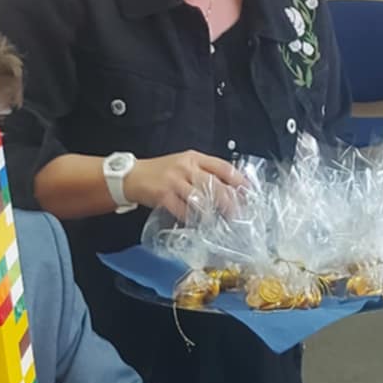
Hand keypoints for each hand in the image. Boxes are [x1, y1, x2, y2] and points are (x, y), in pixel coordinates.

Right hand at [125, 151, 243, 219]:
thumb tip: (230, 188)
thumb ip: (205, 172)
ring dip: (213, 213)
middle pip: (215, 185)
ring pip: (200, 199)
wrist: (133, 176)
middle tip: (238, 214)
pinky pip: (183, 210)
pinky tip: (199, 224)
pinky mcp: (164, 195)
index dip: (239, 181)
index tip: (249, 193)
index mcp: (195, 158)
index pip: (223, 167)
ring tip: (222, 222)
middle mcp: (186, 167)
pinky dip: (193, 219)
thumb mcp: (185, 164)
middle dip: (230, 201)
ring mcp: (174, 181)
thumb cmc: (162, 172)